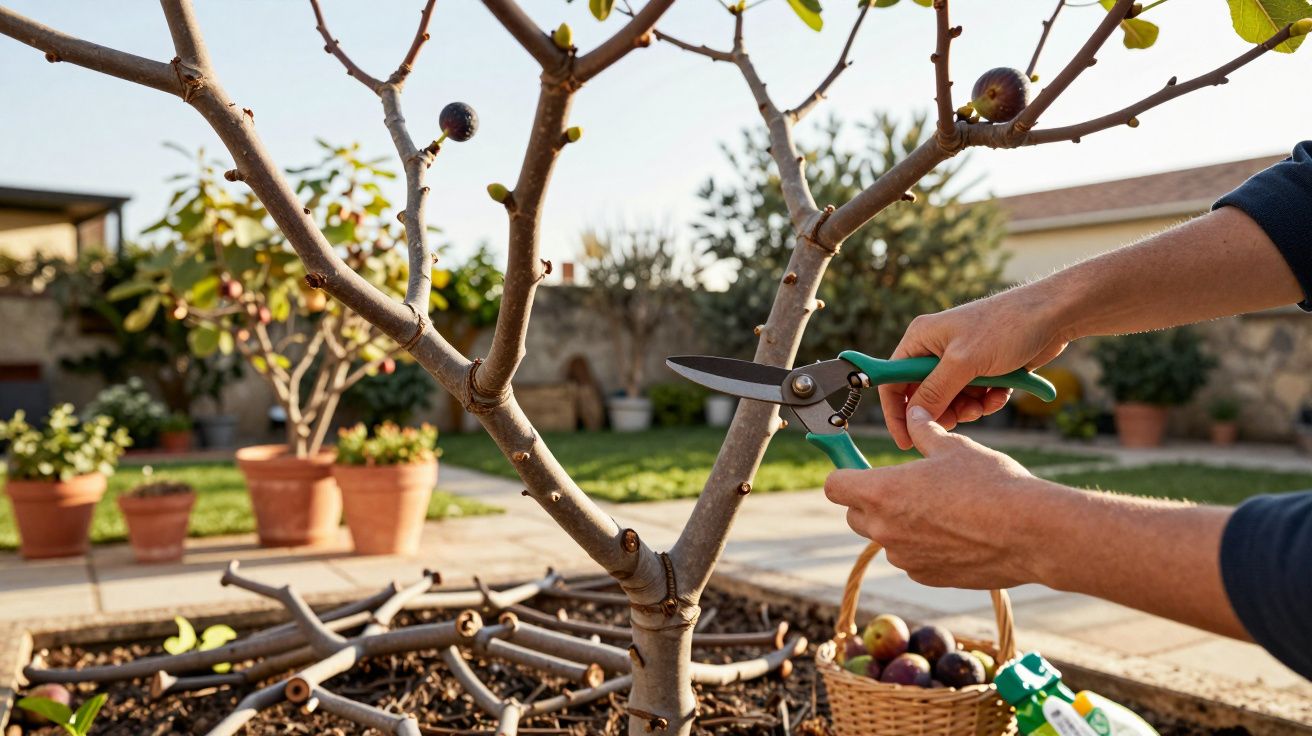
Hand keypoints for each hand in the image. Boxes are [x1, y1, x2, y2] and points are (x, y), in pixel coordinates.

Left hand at [825, 406, 1069, 589]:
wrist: (1031, 532)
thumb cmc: (991, 483)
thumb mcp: (954, 448)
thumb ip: (925, 433)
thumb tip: (914, 415)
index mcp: (882, 492)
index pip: (835, 486)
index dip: (845, 475)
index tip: (860, 469)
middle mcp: (885, 529)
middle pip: (855, 515)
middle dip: (870, 501)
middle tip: (905, 486)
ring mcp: (905, 558)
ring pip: (886, 538)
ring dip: (900, 525)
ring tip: (942, 509)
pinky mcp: (928, 577)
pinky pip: (912, 559)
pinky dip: (923, 547)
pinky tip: (957, 533)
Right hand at [879, 286, 1069, 449]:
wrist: (1053, 316)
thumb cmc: (1005, 327)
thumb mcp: (964, 362)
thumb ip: (935, 391)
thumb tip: (913, 418)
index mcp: (921, 338)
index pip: (893, 380)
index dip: (897, 411)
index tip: (907, 439)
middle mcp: (936, 349)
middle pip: (924, 396)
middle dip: (943, 411)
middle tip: (962, 418)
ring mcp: (961, 360)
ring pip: (951, 401)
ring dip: (969, 409)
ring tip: (986, 403)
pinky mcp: (983, 369)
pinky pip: (974, 397)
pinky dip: (987, 401)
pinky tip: (1002, 393)